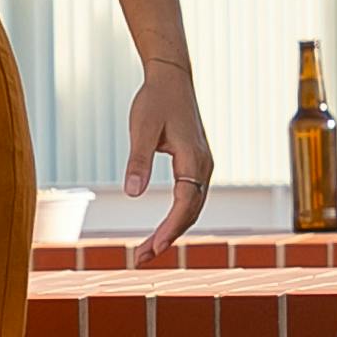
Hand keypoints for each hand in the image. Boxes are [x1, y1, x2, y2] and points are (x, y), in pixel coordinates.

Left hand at [126, 60, 212, 258]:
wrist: (172, 78)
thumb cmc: (155, 100)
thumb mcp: (141, 128)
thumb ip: (137, 161)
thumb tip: (132, 194)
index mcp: (194, 158)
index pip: (185, 204)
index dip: (169, 229)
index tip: (152, 249)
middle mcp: (204, 165)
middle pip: (191, 212)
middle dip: (168, 238)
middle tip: (141, 259)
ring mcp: (203, 165)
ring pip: (192, 208)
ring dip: (172, 231)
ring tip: (146, 251)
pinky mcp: (196, 164)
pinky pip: (190, 198)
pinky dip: (176, 217)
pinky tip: (161, 230)